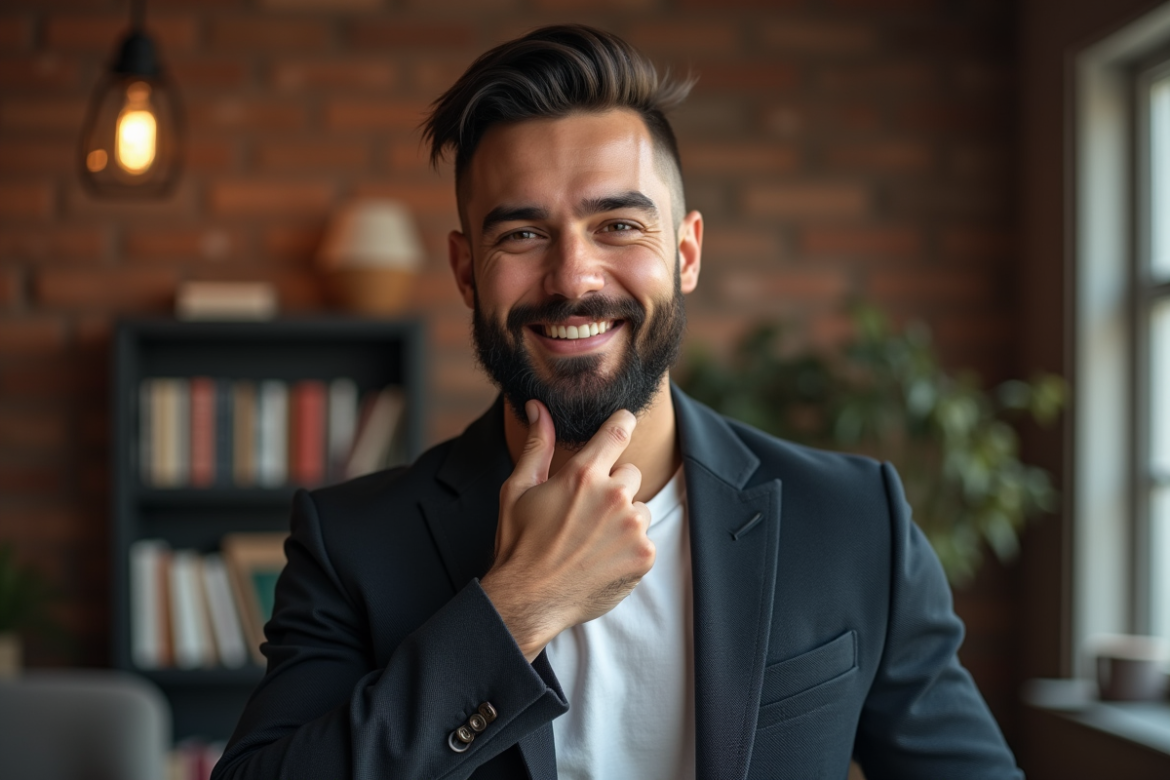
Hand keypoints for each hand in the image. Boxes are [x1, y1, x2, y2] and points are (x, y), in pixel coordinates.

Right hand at [480, 400, 654, 661]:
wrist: (528, 600)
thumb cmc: (519, 543)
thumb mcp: (519, 489)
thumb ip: (538, 445)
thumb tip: (538, 408)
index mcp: (583, 475)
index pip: (618, 432)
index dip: (623, 422)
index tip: (624, 421)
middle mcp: (613, 497)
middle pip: (630, 474)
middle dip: (613, 487)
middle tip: (585, 512)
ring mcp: (632, 528)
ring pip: (639, 509)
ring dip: (623, 520)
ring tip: (591, 540)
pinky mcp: (644, 555)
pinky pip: (645, 540)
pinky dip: (629, 548)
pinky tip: (601, 559)